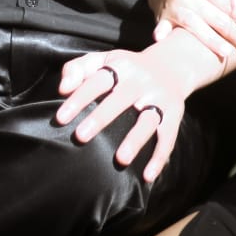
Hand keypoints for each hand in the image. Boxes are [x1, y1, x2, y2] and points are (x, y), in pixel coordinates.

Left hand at [56, 46, 187, 182]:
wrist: (173, 64)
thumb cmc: (127, 68)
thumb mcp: (103, 60)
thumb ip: (78, 69)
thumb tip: (62, 89)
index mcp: (121, 66)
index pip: (97, 81)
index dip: (79, 98)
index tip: (60, 118)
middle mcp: (141, 80)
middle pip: (121, 99)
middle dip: (101, 117)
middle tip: (80, 136)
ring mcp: (159, 97)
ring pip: (148, 120)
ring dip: (135, 139)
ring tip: (120, 159)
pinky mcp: (174, 113)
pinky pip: (168, 136)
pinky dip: (160, 156)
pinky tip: (148, 175)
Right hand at [149, 0, 235, 63]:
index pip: (229, 1)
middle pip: (216, 16)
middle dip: (234, 32)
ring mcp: (177, 5)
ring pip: (195, 25)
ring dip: (210, 39)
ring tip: (227, 52)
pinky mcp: (164, 16)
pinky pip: (163, 26)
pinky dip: (162, 32)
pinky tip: (161, 39)